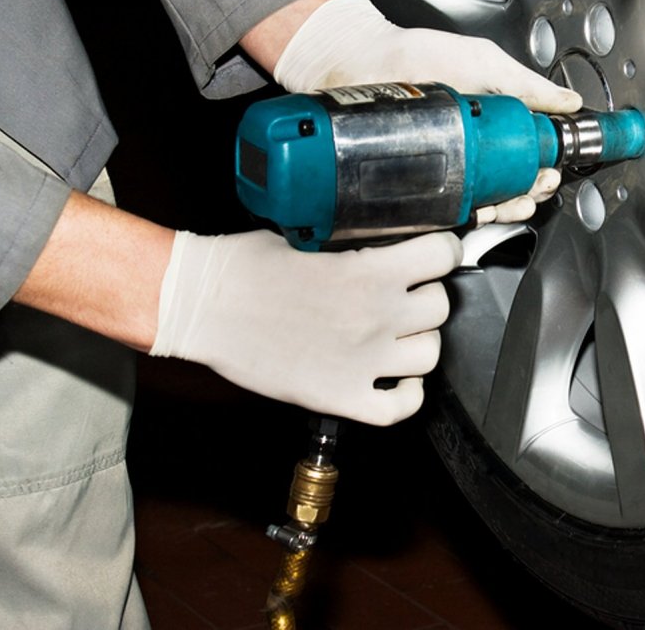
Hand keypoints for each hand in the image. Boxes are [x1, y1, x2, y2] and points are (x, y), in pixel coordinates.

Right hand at [150, 229, 462, 425]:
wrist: (201, 307)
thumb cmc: (244, 267)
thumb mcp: (308, 237)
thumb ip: (354, 246)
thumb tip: (380, 244)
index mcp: (370, 271)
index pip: (443, 257)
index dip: (444, 251)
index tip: (437, 253)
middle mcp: (376, 317)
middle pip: (440, 307)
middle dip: (427, 295)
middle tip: (407, 294)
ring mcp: (362, 361)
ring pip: (430, 354)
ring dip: (419, 342)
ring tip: (399, 334)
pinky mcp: (340, 396)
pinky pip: (400, 407)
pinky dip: (407, 394)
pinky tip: (396, 379)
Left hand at [268, 0, 579, 225]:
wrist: (360, 62)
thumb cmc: (416, 54)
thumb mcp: (483, 62)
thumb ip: (527, 84)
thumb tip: (568, 102)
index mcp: (493, 123)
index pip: (529, 155)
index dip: (545, 167)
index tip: (550, 169)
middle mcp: (473, 149)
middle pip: (515, 184)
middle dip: (531, 191)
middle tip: (535, 184)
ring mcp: (447, 169)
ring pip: (489, 202)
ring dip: (508, 208)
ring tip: (511, 201)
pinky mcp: (421, 186)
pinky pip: (451, 211)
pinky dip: (472, 217)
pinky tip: (480, 210)